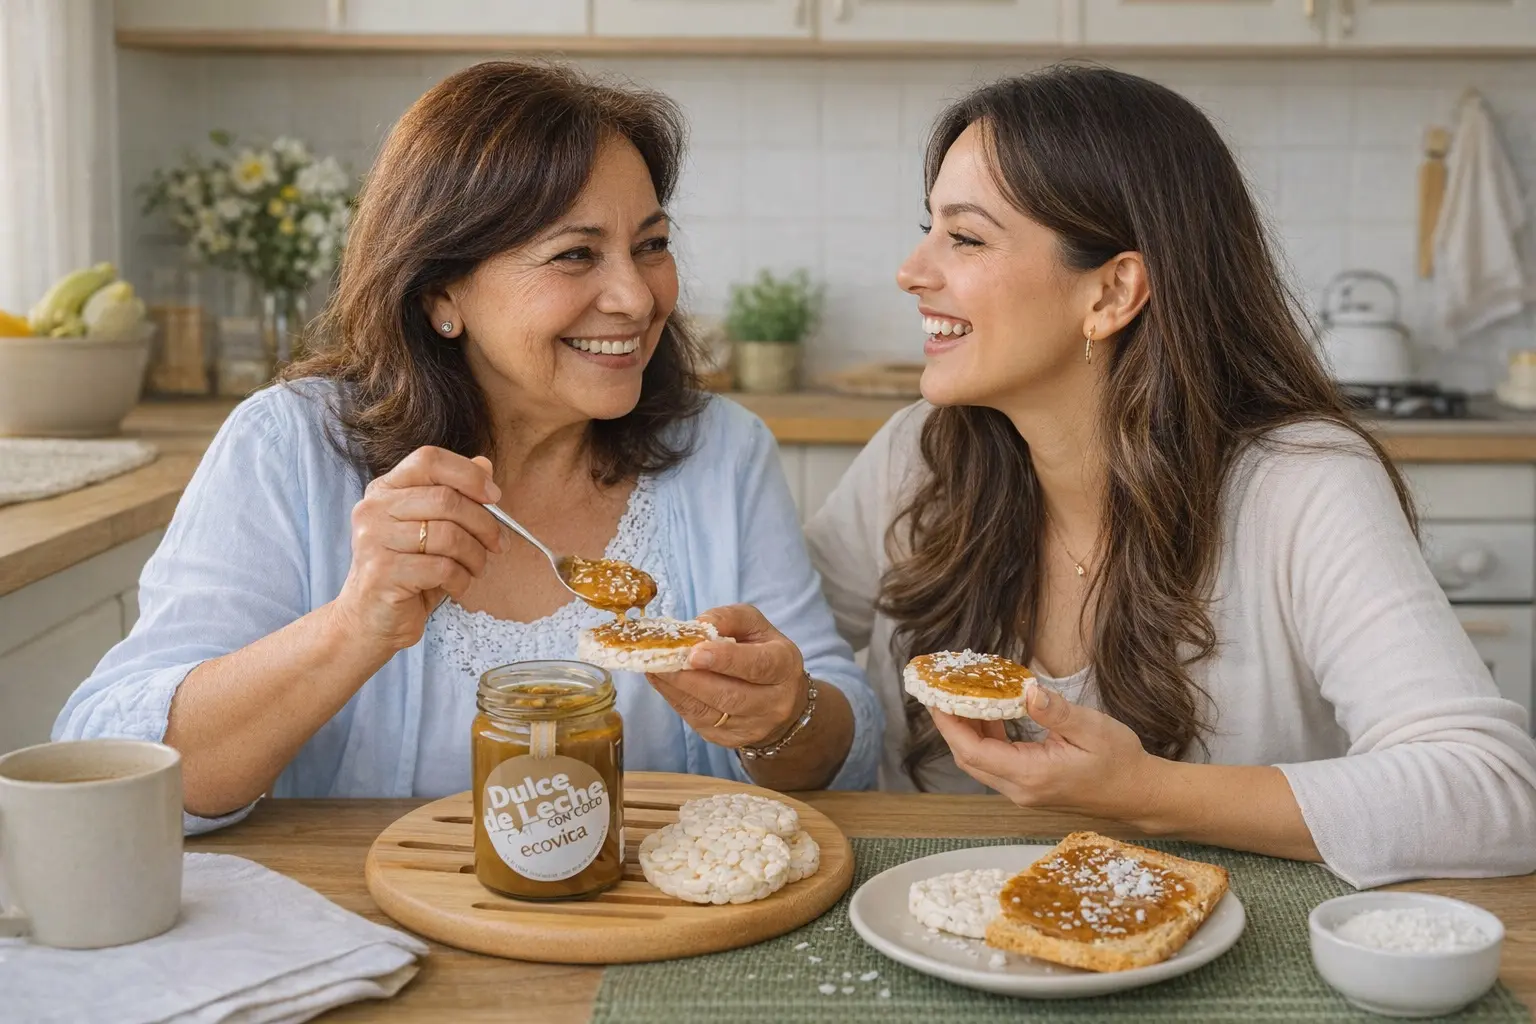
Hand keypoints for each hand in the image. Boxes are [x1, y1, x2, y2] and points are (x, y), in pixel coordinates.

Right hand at [332, 446, 503, 650]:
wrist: (370, 620)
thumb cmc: (408, 572)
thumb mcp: (433, 529)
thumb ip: (455, 495)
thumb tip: (485, 466)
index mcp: (386, 489)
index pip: (429, 460)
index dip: (468, 475)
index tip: (494, 497)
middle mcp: (373, 509)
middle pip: (446, 499)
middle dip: (484, 524)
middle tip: (499, 544)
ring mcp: (373, 540)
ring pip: (448, 535)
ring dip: (476, 556)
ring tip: (476, 568)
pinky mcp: (381, 572)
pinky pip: (442, 568)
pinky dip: (461, 579)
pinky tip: (457, 586)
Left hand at [645, 604, 807, 748]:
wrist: (779, 698)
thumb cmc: (762, 652)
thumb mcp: (754, 625)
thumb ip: (727, 618)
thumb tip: (696, 627)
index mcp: (784, 666)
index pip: (756, 666)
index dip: (725, 660)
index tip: (694, 653)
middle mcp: (774, 702)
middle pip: (729, 695)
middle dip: (690, 679)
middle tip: (661, 661)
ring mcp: (752, 726)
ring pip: (708, 713)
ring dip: (676, 690)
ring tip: (654, 669)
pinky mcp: (729, 740)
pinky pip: (698, 721)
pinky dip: (676, 700)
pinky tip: (662, 683)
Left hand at [931, 682, 1165, 821]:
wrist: (1138, 794)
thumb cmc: (1120, 761)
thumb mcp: (1092, 729)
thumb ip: (1056, 711)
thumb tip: (1026, 690)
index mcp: (1031, 775)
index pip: (972, 751)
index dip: (948, 724)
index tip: (935, 696)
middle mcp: (1020, 789)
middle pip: (968, 758)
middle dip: (950, 725)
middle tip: (941, 690)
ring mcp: (1023, 791)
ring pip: (979, 762)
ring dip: (967, 731)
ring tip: (962, 696)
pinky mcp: (1029, 787)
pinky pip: (995, 763)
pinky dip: (986, 738)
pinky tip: (991, 714)